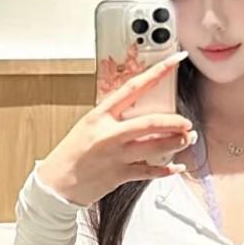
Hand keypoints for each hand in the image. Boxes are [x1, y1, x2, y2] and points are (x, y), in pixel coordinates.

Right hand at [38, 50, 195, 208]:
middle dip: (174, 123)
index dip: (157, 72)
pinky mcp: (119, 175)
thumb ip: (114, 117)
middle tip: (186, 123)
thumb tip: (142, 111)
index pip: (134, 88)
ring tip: (185, 140)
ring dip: (176, 143)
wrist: (57, 183)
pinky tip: (176, 166)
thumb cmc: (73, 152)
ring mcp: (115, 155)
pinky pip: (150, 172)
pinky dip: (166, 170)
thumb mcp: (90, 125)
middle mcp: (109, 134)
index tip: (175, 61)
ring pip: (155, 147)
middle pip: (150, 123)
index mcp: (101, 115)